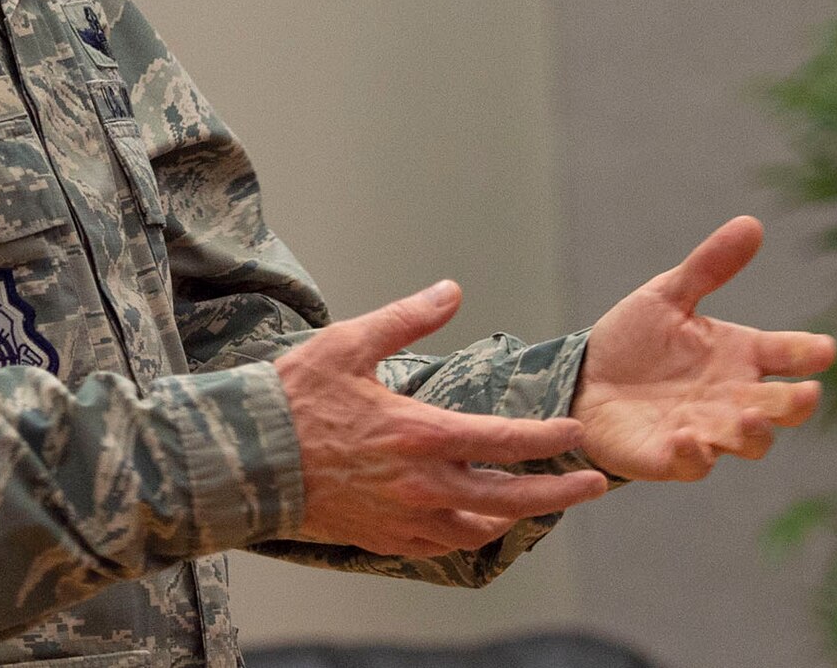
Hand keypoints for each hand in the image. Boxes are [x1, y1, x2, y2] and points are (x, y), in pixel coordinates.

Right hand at [275, 281, 609, 556]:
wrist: (243, 458)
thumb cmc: (293, 397)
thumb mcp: (349, 343)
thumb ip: (407, 318)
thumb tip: (451, 290)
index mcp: (419, 434)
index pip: (503, 441)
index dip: (547, 440)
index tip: (575, 434)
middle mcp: (419, 484)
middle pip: (509, 497)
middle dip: (558, 494)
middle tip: (593, 487)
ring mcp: (401, 518)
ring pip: (478, 528)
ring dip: (515, 517)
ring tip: (539, 507)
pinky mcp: (381, 539)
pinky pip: (440, 546)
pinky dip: (469, 534)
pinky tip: (477, 522)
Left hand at [572, 216, 835, 481]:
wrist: (583, 379)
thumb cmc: (635, 340)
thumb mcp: (668, 295)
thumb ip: (709, 266)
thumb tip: (752, 223)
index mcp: (739, 356)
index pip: (787, 355)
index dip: (808, 353)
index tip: (824, 350)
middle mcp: (731, 398)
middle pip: (780, 409)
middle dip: (795, 404)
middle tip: (807, 395)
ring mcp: (705, 431)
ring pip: (747, 441)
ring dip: (752, 433)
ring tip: (749, 419)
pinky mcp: (669, 457)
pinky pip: (691, 464)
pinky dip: (693, 455)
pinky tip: (686, 439)